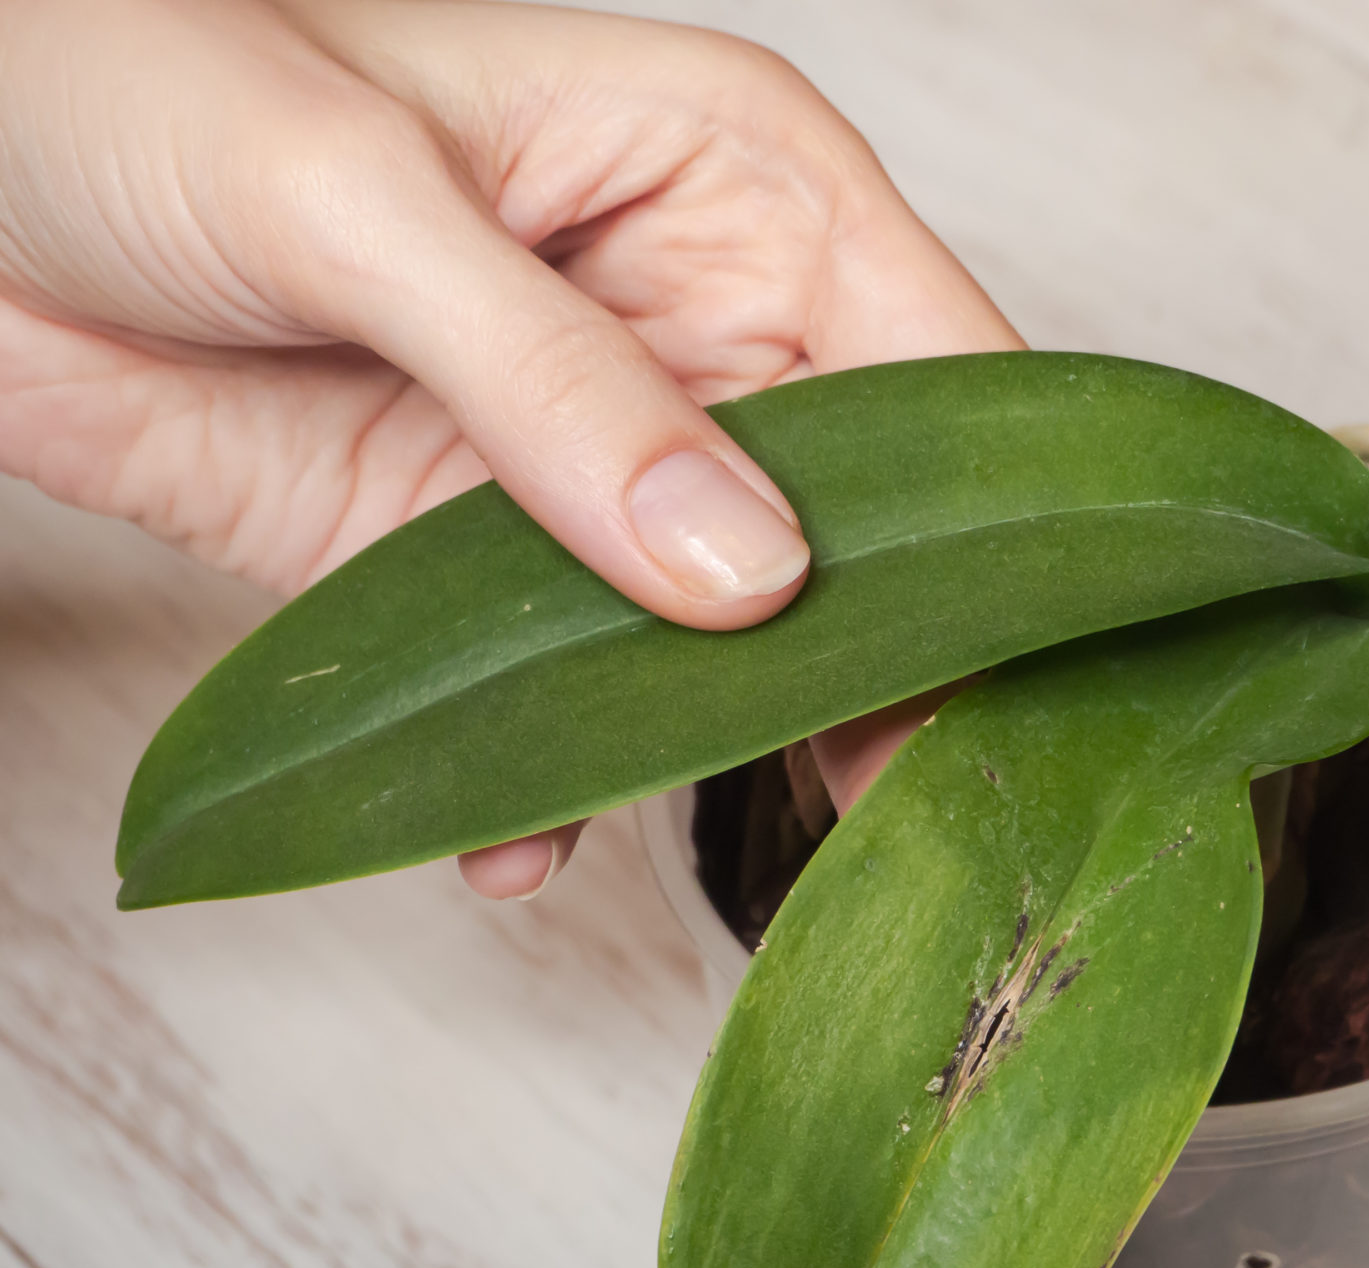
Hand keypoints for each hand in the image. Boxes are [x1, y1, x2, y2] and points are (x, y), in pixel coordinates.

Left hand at [0, 0, 1020, 898]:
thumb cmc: (118, 80)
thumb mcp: (353, 196)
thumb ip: (560, 387)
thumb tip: (748, 574)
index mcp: (731, 185)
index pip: (941, 363)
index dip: (996, 518)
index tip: (1013, 668)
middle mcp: (700, 330)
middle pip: (870, 533)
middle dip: (883, 669)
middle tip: (904, 810)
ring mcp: (599, 465)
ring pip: (734, 642)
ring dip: (721, 748)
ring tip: (737, 848)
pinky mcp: (484, 568)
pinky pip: (572, 704)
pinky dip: (554, 789)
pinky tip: (517, 843)